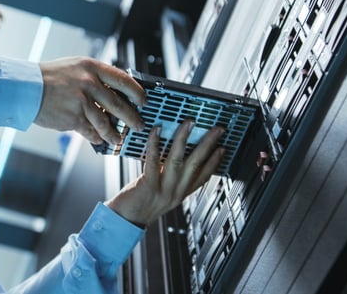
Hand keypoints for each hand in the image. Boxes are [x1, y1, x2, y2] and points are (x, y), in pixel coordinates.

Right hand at [35, 57, 146, 143]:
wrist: (26, 87)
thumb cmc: (49, 77)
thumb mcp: (75, 67)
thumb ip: (95, 77)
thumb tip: (114, 92)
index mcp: (92, 68)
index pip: (123, 79)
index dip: (137, 92)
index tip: (144, 101)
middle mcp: (89, 83)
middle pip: (119, 104)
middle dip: (132, 118)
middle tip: (139, 125)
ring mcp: (82, 101)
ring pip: (105, 122)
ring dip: (114, 133)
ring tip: (118, 139)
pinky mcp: (73, 118)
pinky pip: (90, 131)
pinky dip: (96, 137)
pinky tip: (98, 140)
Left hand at [105, 120, 224, 226]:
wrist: (123, 222)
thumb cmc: (139, 206)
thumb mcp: (162, 195)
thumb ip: (170, 179)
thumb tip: (174, 155)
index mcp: (180, 194)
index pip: (203, 176)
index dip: (215, 162)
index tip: (223, 148)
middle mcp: (175, 192)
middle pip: (196, 164)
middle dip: (208, 144)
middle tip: (216, 130)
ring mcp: (163, 190)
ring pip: (178, 160)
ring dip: (184, 139)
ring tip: (190, 124)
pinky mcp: (148, 186)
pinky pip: (154, 161)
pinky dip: (156, 144)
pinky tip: (157, 131)